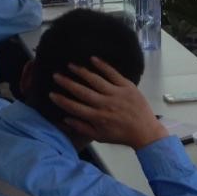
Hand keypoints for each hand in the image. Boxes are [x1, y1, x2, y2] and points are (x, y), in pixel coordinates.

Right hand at [49, 57, 167, 149]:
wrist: (145, 130)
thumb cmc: (121, 134)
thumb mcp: (100, 137)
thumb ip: (82, 128)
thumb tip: (65, 119)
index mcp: (97, 117)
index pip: (75, 107)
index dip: (62, 101)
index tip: (51, 94)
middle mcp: (104, 104)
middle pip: (82, 91)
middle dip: (67, 83)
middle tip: (56, 75)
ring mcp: (116, 93)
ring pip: (95, 80)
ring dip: (81, 72)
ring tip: (70, 65)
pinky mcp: (126, 86)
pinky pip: (113, 73)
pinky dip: (103, 65)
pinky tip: (92, 59)